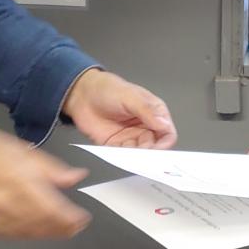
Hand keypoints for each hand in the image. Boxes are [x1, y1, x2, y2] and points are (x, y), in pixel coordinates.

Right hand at [0, 121, 88, 239]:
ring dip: (46, 233)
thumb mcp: (20, 148)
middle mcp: (6, 203)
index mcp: (19, 180)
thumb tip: (78, 177)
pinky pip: (10, 235)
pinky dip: (26, 234)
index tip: (83, 218)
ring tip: (59, 229)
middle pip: (42, 225)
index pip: (54, 209)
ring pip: (28, 234)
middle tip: (75, 226)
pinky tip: (34, 229)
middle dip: (63, 228)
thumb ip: (50, 167)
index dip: (72, 218)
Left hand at [62, 69, 177, 149]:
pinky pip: (125, 156)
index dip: (165, 143)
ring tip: (130, 154)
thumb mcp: (130, 97)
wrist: (82, 95)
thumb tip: (163, 124)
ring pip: (141, 154)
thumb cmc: (107, 89)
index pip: (167, 132)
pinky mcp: (117, 145)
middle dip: (151, 152)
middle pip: (156, 146)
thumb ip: (147, 111)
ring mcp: (131, 137)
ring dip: (137, 157)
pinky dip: (124, 159)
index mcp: (154, 112)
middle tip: (143, 154)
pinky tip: (121, 155)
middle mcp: (145, 126)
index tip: (157, 149)